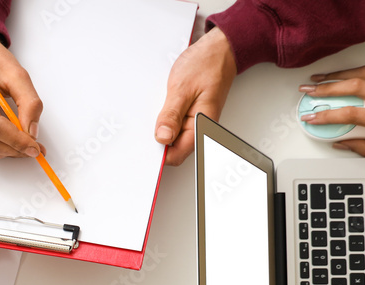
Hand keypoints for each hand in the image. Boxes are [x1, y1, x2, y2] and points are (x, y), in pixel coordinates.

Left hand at [154, 27, 236, 165]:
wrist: (220, 49)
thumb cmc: (206, 64)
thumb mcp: (182, 88)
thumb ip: (172, 115)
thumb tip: (162, 137)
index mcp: (201, 126)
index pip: (177, 155)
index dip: (159, 155)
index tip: (144, 147)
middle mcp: (200, 129)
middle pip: (174, 149)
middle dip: (159, 141)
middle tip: (148, 124)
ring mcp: (195, 122)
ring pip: (173, 138)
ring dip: (162, 129)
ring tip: (157, 111)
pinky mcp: (191, 115)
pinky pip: (175, 125)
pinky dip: (165, 120)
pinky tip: (161, 108)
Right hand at [299, 66, 364, 156]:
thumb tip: (343, 144)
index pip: (350, 113)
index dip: (326, 116)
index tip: (311, 117)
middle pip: (353, 85)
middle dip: (325, 87)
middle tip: (308, 91)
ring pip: (363, 73)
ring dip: (338, 75)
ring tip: (321, 79)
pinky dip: (358, 74)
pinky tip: (348, 78)